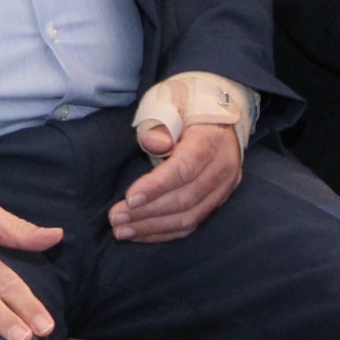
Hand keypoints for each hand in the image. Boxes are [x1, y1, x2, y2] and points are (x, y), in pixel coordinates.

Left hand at [109, 122, 242, 242]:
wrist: (220, 117)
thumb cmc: (185, 109)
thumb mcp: (170, 105)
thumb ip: (159, 125)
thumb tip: (154, 145)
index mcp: (210, 141)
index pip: (184, 169)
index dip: (156, 186)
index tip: (129, 198)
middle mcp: (222, 168)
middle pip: (185, 198)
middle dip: (147, 212)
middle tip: (116, 218)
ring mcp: (223, 188)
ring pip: (189, 216)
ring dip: (153, 227)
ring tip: (122, 231)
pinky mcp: (217, 201)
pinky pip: (192, 223)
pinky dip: (165, 232)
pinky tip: (141, 234)